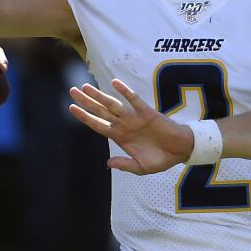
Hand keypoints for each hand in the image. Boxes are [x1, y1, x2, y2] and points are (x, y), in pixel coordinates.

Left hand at [68, 79, 194, 174]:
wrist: (180, 151)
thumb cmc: (160, 159)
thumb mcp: (141, 168)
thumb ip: (125, 165)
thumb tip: (108, 162)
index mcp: (120, 137)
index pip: (97, 124)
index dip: (84, 117)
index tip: (71, 108)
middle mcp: (124, 125)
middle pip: (101, 110)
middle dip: (86, 101)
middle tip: (72, 90)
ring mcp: (134, 118)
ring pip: (113, 104)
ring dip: (99, 95)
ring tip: (86, 86)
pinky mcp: (147, 112)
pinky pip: (134, 100)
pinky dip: (125, 91)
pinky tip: (115, 83)